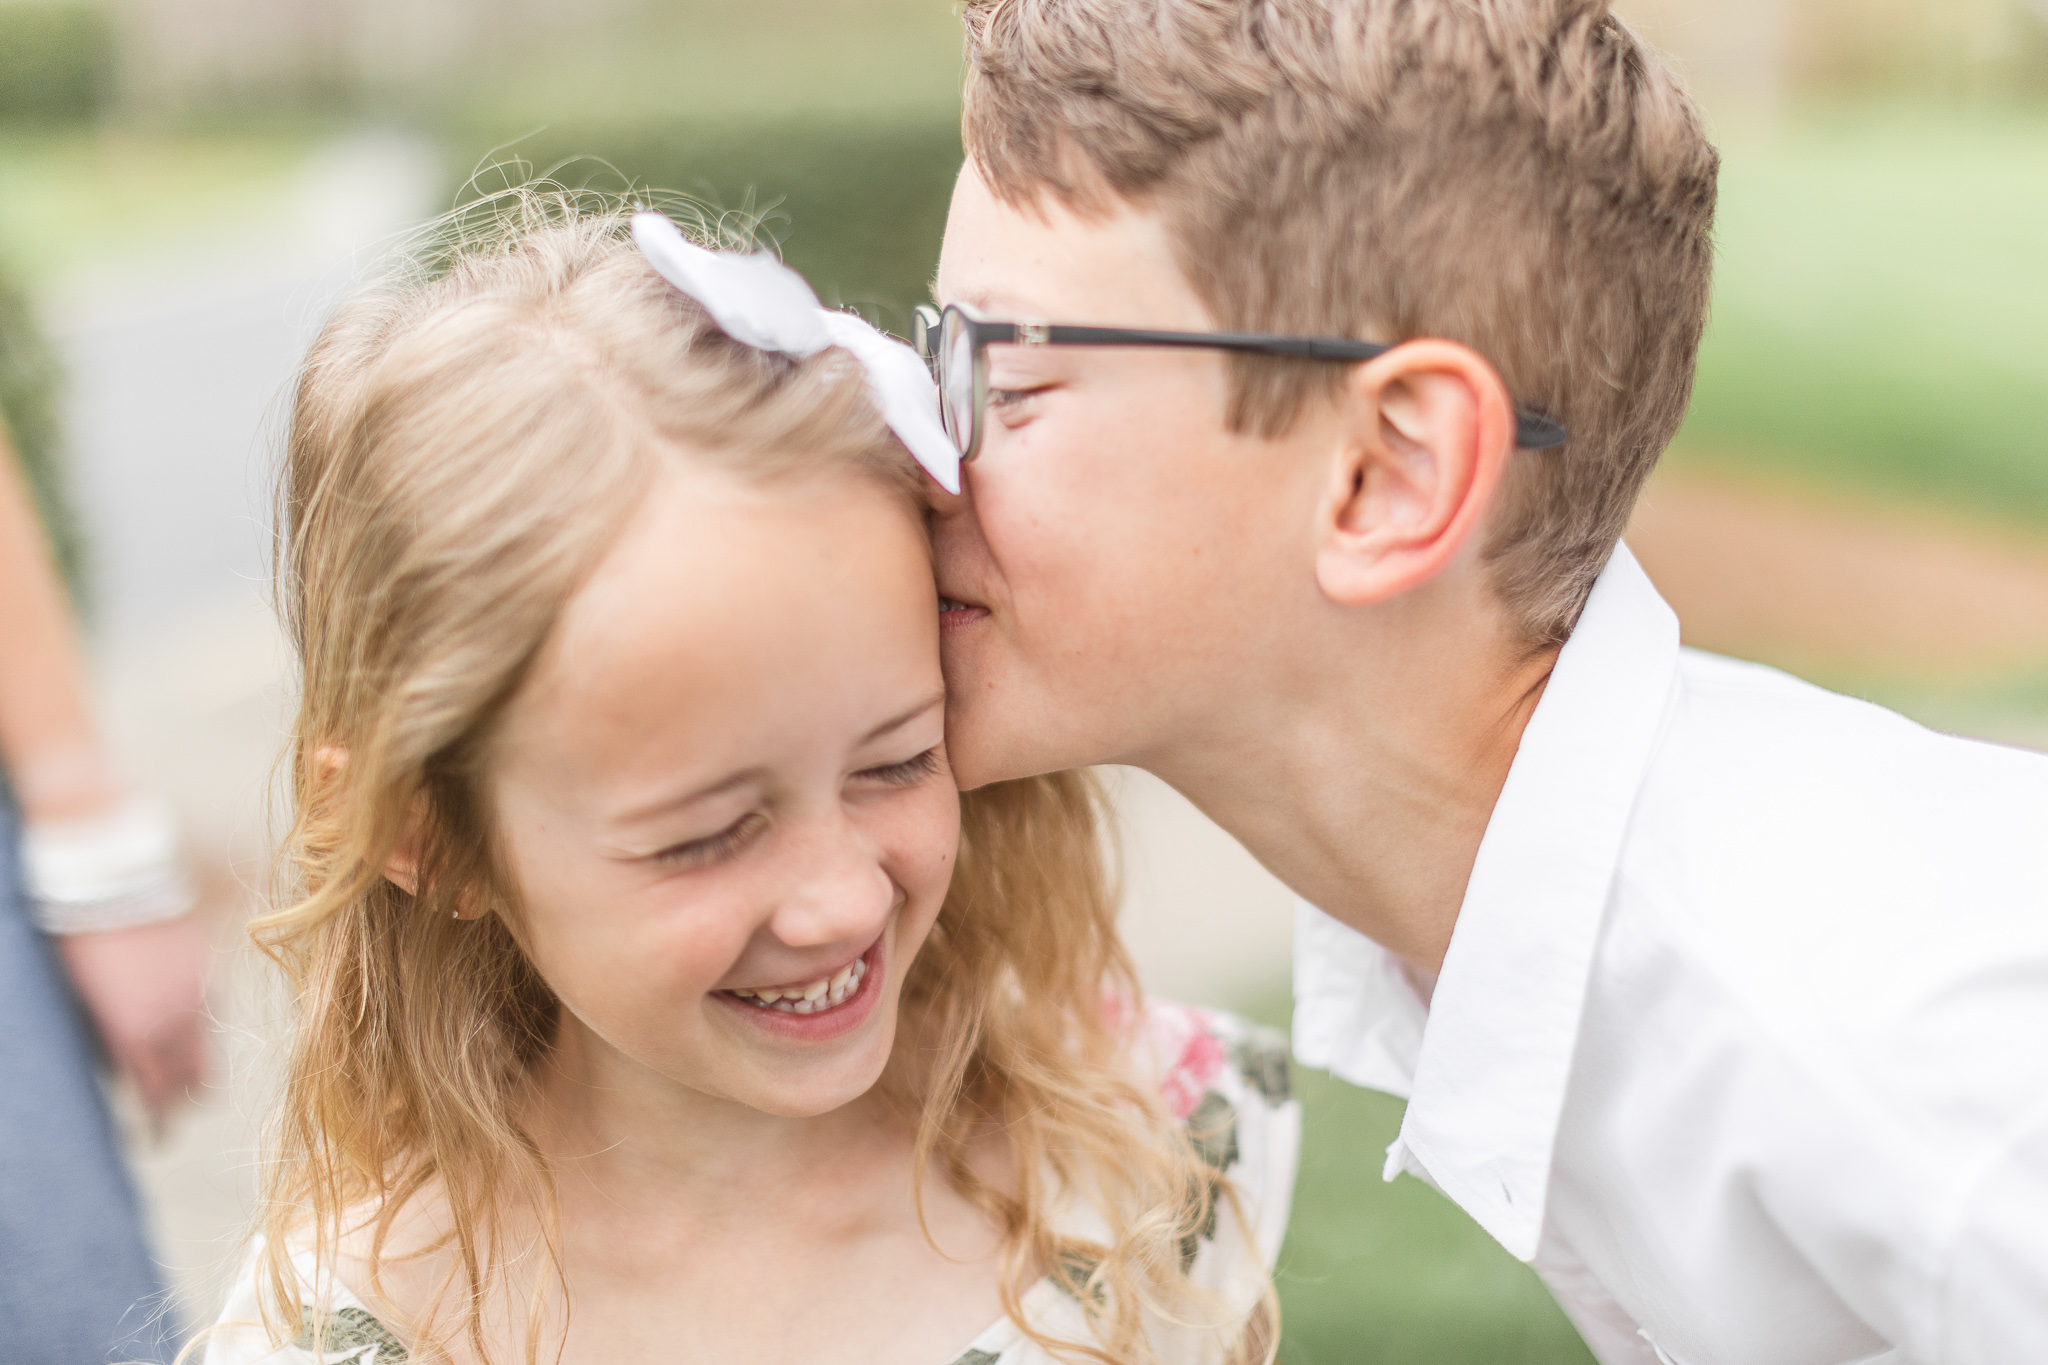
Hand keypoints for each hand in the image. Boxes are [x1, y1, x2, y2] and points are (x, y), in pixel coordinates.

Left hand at [56, 915, 210, 1124]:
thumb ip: (110, 1039)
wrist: (115, 882)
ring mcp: (196, 994)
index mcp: (137, 1033)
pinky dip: (202, 1032)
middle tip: (168, 1111)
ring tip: (182, 1076)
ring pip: (210, 1050)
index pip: (159, 1095)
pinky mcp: (206, 970)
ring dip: (197, 1069)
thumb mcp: (87, 1001)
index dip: (160, 1122)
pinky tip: (183, 1028)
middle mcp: (174, 1020)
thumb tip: (123, 1067)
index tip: (155, 1136)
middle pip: (195, 1081)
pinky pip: (211, 1016)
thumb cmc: (83, 940)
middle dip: (183, 1102)